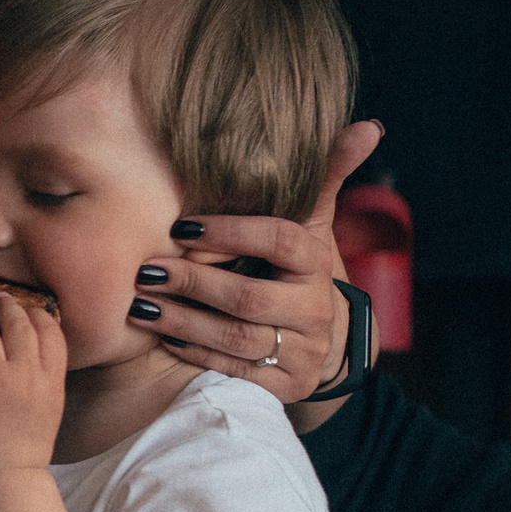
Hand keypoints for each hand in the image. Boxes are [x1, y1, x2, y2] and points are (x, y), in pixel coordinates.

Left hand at [0, 294, 65, 495]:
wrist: (3, 478)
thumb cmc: (24, 449)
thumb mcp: (49, 408)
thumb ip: (44, 377)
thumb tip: (30, 349)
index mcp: (51, 381)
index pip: (51, 331)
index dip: (38, 314)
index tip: (28, 311)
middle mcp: (25, 374)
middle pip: (17, 321)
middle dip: (5, 306)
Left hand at [126, 120, 382, 401]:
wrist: (326, 339)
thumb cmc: (299, 270)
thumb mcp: (311, 224)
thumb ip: (325, 175)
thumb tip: (369, 126)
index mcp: (317, 262)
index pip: (279, 240)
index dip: (231, 232)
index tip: (181, 226)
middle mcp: (314, 308)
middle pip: (248, 297)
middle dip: (193, 283)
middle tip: (146, 271)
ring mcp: (303, 351)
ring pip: (237, 338)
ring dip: (183, 321)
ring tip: (141, 306)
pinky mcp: (287, 385)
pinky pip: (236, 371)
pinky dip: (196, 353)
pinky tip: (164, 336)